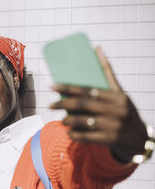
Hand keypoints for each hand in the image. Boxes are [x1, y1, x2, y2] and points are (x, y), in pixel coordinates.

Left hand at [50, 47, 146, 161]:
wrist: (139, 137)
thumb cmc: (124, 110)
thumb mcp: (119, 91)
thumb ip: (107, 72)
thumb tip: (96, 48)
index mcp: (116, 96)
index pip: (88, 90)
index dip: (68, 88)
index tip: (53, 86)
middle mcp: (116, 110)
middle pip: (83, 104)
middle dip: (63, 104)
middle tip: (50, 105)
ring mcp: (113, 126)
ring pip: (84, 121)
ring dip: (69, 120)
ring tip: (62, 119)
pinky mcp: (110, 140)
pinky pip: (88, 137)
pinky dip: (76, 134)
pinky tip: (69, 133)